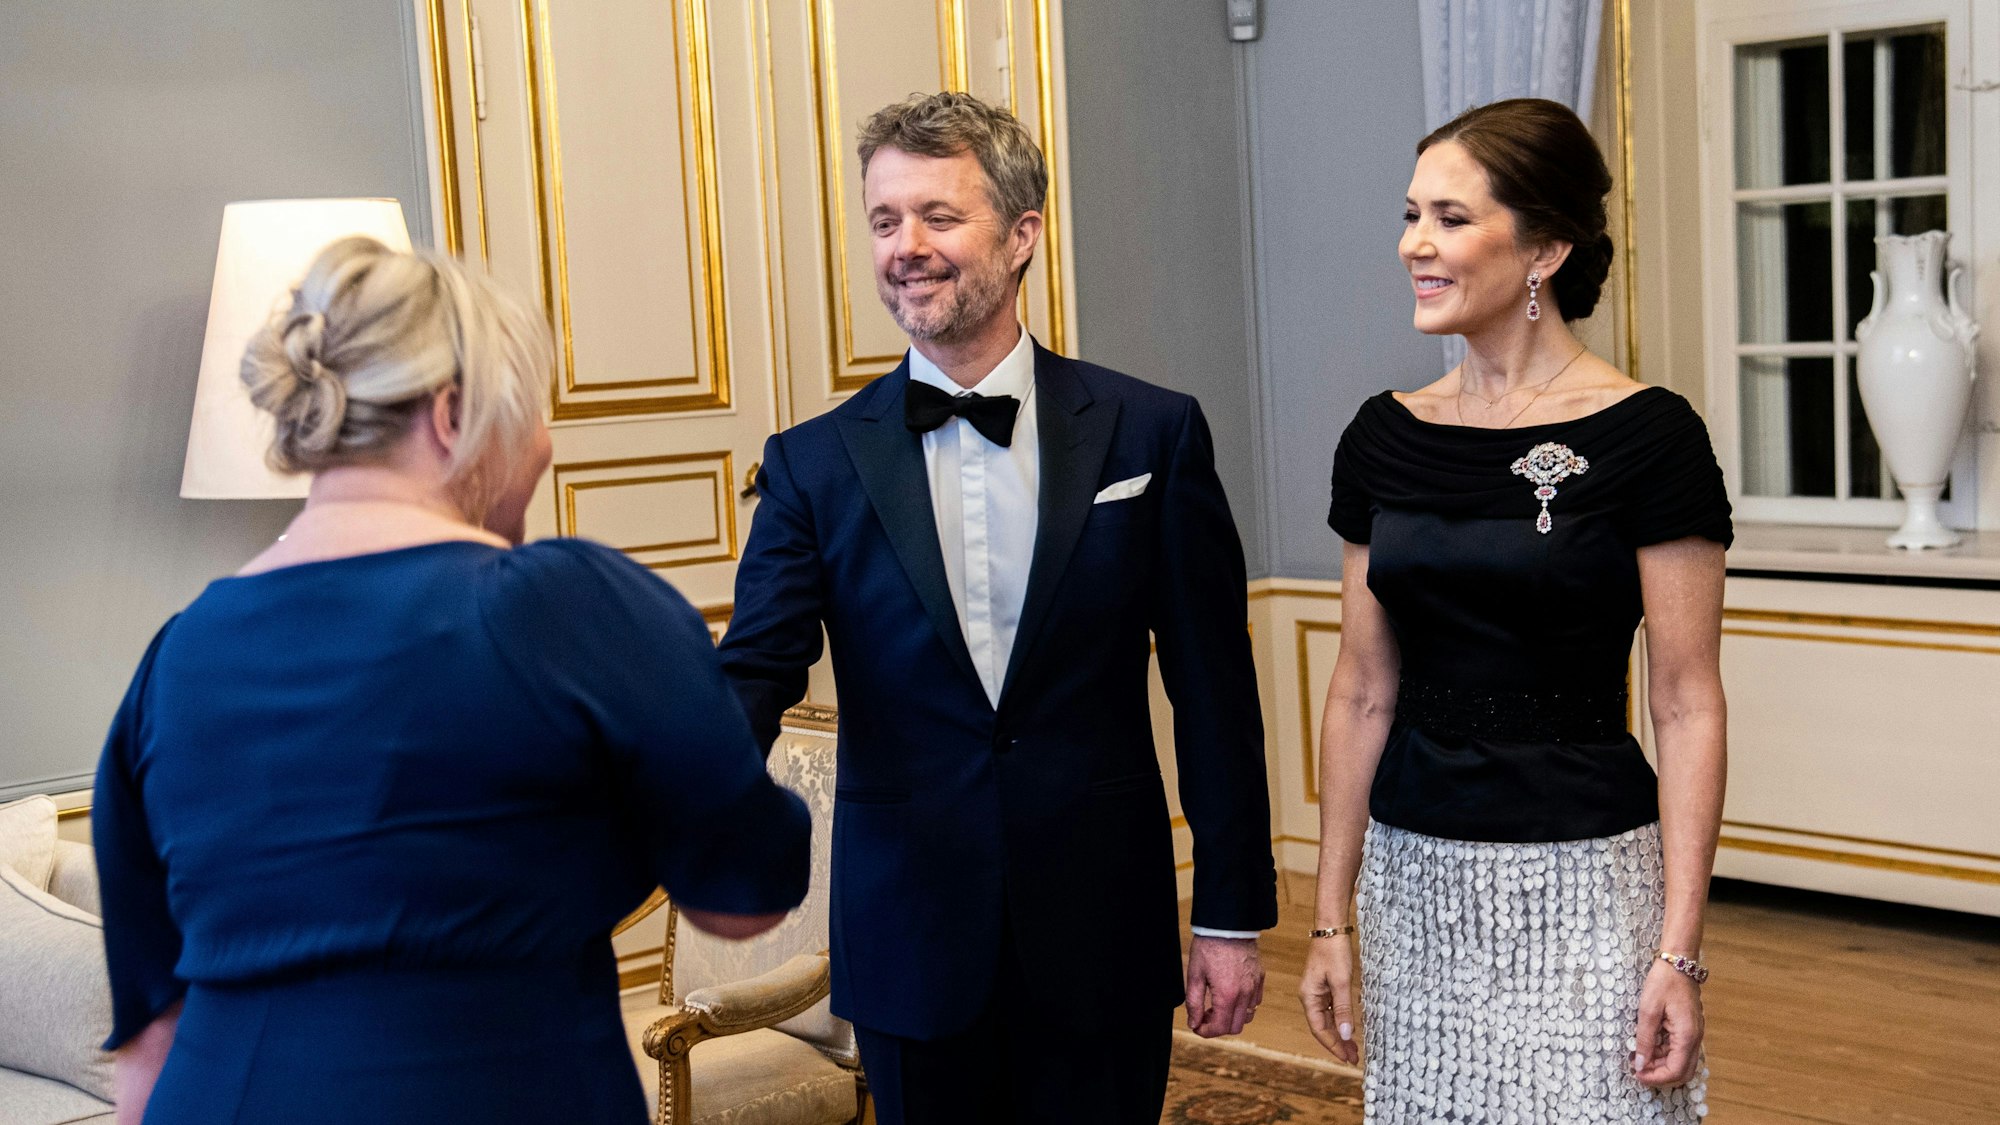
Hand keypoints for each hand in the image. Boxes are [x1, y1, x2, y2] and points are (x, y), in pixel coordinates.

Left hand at [1185, 935, 1263, 1036]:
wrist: (1228, 924)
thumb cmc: (1209, 946)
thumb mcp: (1195, 975)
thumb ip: (1194, 1002)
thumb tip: (1194, 1023)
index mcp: (1227, 994)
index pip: (1219, 1027)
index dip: (1206, 1032)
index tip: (1197, 1026)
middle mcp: (1245, 994)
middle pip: (1235, 1027)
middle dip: (1218, 1027)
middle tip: (1205, 1016)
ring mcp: (1255, 986)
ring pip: (1248, 1016)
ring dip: (1232, 1017)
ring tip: (1218, 1006)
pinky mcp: (1260, 978)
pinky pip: (1256, 1002)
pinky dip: (1244, 1006)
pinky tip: (1231, 995)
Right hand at [1298, 932, 1359, 1063]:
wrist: (1331, 929)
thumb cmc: (1334, 952)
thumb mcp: (1341, 982)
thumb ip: (1343, 1009)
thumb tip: (1346, 1034)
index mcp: (1309, 997)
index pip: (1319, 1029)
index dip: (1333, 1045)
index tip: (1347, 1058)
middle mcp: (1310, 997)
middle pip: (1322, 1027)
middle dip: (1337, 1043)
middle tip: (1354, 1057)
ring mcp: (1317, 992)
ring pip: (1327, 1020)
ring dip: (1339, 1034)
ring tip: (1353, 1048)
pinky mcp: (1324, 987)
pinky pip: (1331, 1010)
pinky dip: (1340, 1021)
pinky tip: (1349, 1027)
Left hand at [1633, 960, 1703, 1087]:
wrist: (1678, 963)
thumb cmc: (1663, 983)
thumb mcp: (1648, 1011)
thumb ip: (1645, 1040)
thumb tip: (1640, 1064)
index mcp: (1687, 1036)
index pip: (1675, 1071)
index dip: (1656, 1078)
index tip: (1637, 1075)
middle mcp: (1694, 1039)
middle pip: (1682, 1072)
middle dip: (1660, 1076)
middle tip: (1638, 1071)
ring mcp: (1693, 1034)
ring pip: (1680, 1062)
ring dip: (1661, 1065)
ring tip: (1638, 1058)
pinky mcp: (1688, 1029)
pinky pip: (1678, 1049)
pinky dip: (1663, 1053)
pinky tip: (1647, 1047)